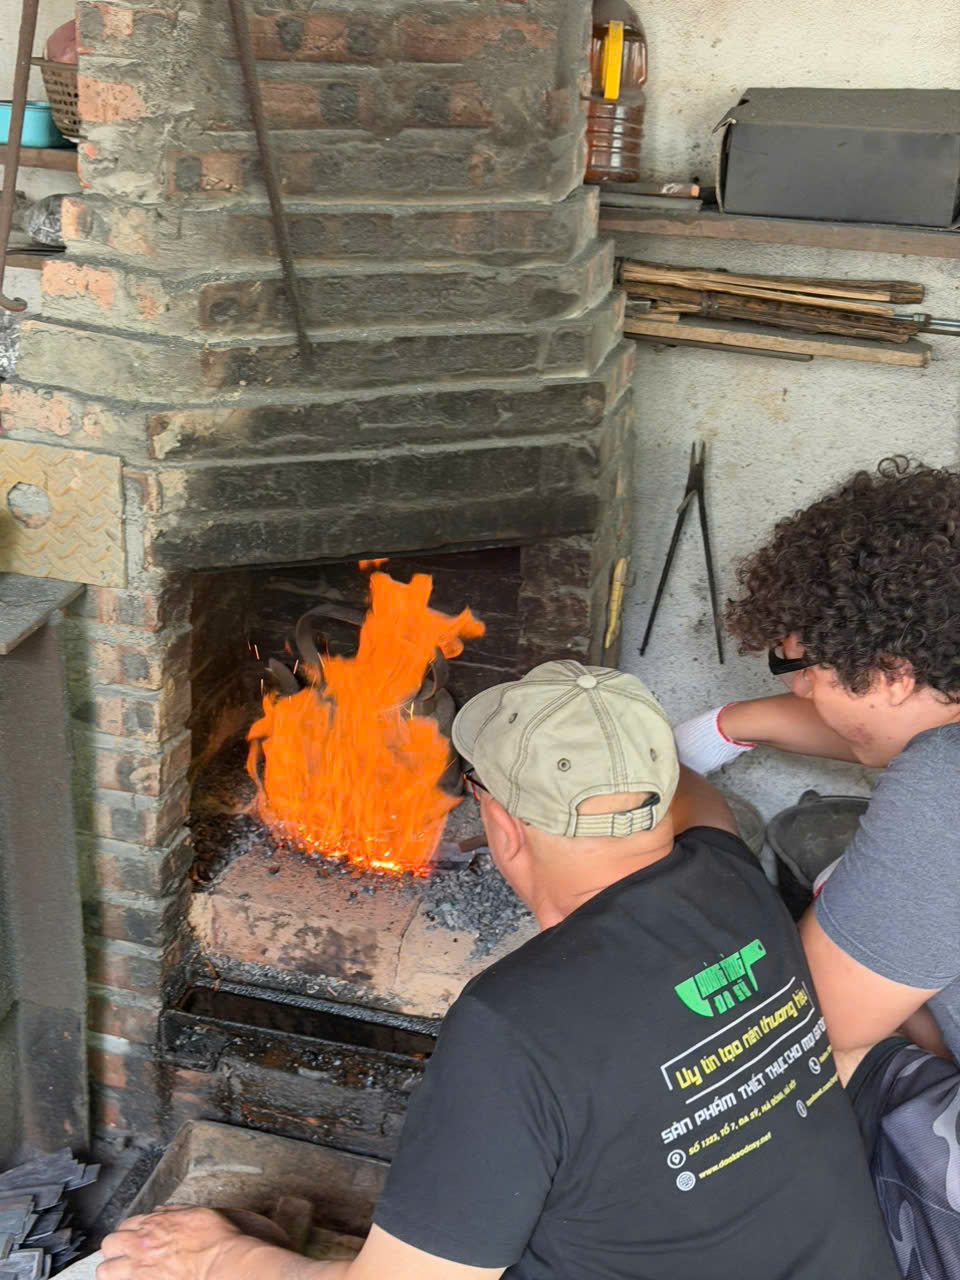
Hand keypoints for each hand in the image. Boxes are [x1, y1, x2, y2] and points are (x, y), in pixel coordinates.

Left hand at [98, 1206, 251, 1279]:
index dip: (129, 1233)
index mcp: (155, 1224)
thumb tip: (161, 1211)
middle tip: (123, 1257)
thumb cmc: (215, 1240)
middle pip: (109, 1244)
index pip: (125, 1225)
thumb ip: (175, 1211)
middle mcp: (141, 1244)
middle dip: (114, 1250)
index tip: (134, 1240)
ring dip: (111, 1271)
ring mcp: (139, 1269)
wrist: (221, 1264)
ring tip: (119, 1275)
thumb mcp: (197, 1213)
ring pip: (105, 1270)